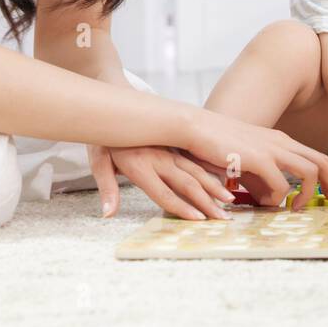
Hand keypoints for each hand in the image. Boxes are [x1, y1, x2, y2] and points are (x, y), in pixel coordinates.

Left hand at [88, 144, 235, 220]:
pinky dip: (211, 172)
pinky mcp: (174, 146)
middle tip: (224, 218)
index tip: (198, 220)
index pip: (163, 193)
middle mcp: (159, 158)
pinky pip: (196, 161)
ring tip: (229, 200)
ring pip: (196, 170)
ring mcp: (169, 151)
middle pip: (187, 183)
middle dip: (207, 202)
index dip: (181, 207)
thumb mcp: (98, 161)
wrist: (113, 106)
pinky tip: (224, 179)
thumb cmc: (105, 138)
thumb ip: (107, 189)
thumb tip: (107, 214)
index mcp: (140, 165)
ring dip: (214, 186)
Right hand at [180, 110, 327, 209]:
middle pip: (322, 162)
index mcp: (280, 141)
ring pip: (309, 172)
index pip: (317, 158)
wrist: (194, 128)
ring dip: (307, 194)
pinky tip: (265, 202)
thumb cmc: (216, 146)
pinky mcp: (258, 158)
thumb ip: (262, 180)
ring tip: (297, 208)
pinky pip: (280, 184)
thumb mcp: (246, 164)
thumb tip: (272, 200)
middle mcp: (281, 142)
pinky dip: (278, 197)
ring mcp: (271, 149)